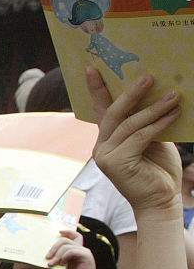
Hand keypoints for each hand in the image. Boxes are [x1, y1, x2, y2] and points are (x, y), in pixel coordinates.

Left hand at [47, 229, 96, 268]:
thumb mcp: (62, 267)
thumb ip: (59, 258)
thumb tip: (47, 254)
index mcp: (78, 251)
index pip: (75, 236)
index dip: (67, 232)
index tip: (58, 232)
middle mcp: (82, 249)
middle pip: (66, 240)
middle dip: (54, 247)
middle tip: (47, 256)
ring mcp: (85, 252)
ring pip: (67, 246)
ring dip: (57, 254)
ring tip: (52, 264)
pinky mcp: (86, 256)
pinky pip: (71, 251)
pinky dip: (64, 256)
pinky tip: (61, 264)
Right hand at [87, 69, 181, 216]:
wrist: (161, 200)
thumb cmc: (158, 170)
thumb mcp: (152, 140)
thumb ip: (146, 123)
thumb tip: (158, 95)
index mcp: (107, 140)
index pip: (101, 110)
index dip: (97, 89)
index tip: (92, 68)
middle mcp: (101, 147)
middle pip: (112, 113)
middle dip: (130, 94)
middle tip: (149, 77)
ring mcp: (106, 156)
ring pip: (129, 124)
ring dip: (154, 108)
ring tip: (175, 96)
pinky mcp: (116, 163)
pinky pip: (138, 136)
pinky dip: (158, 124)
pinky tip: (174, 113)